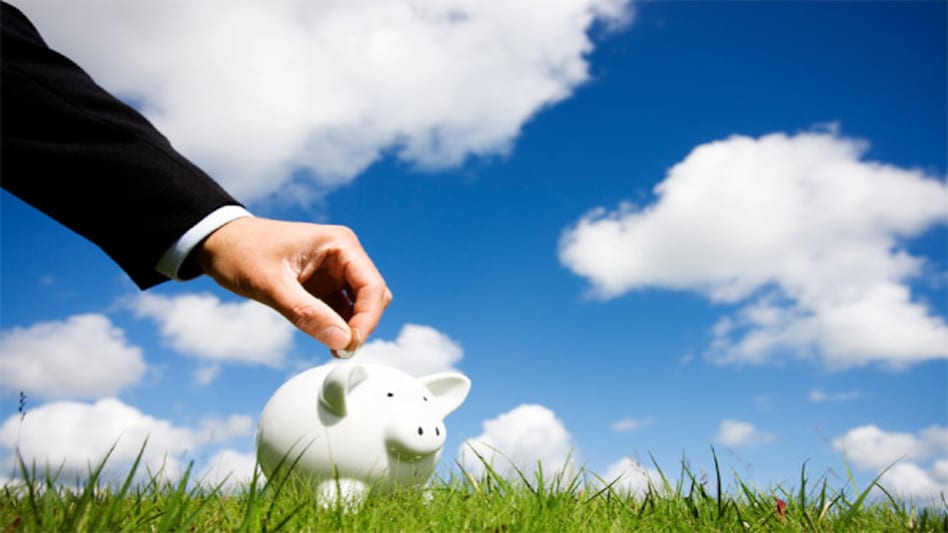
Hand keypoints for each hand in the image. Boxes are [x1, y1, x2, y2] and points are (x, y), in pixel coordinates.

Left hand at [194, 217, 391, 352]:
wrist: (218, 242)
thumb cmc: (241, 251)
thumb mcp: (270, 285)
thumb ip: (306, 313)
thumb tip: (342, 341)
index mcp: (339, 244)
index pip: (371, 285)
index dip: (368, 318)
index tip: (350, 344)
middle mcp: (343, 255)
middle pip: (372, 296)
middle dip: (363, 324)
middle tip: (342, 349)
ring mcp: (334, 270)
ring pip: (361, 304)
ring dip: (352, 327)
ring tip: (334, 348)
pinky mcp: (324, 284)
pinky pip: (343, 309)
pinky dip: (339, 326)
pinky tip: (327, 340)